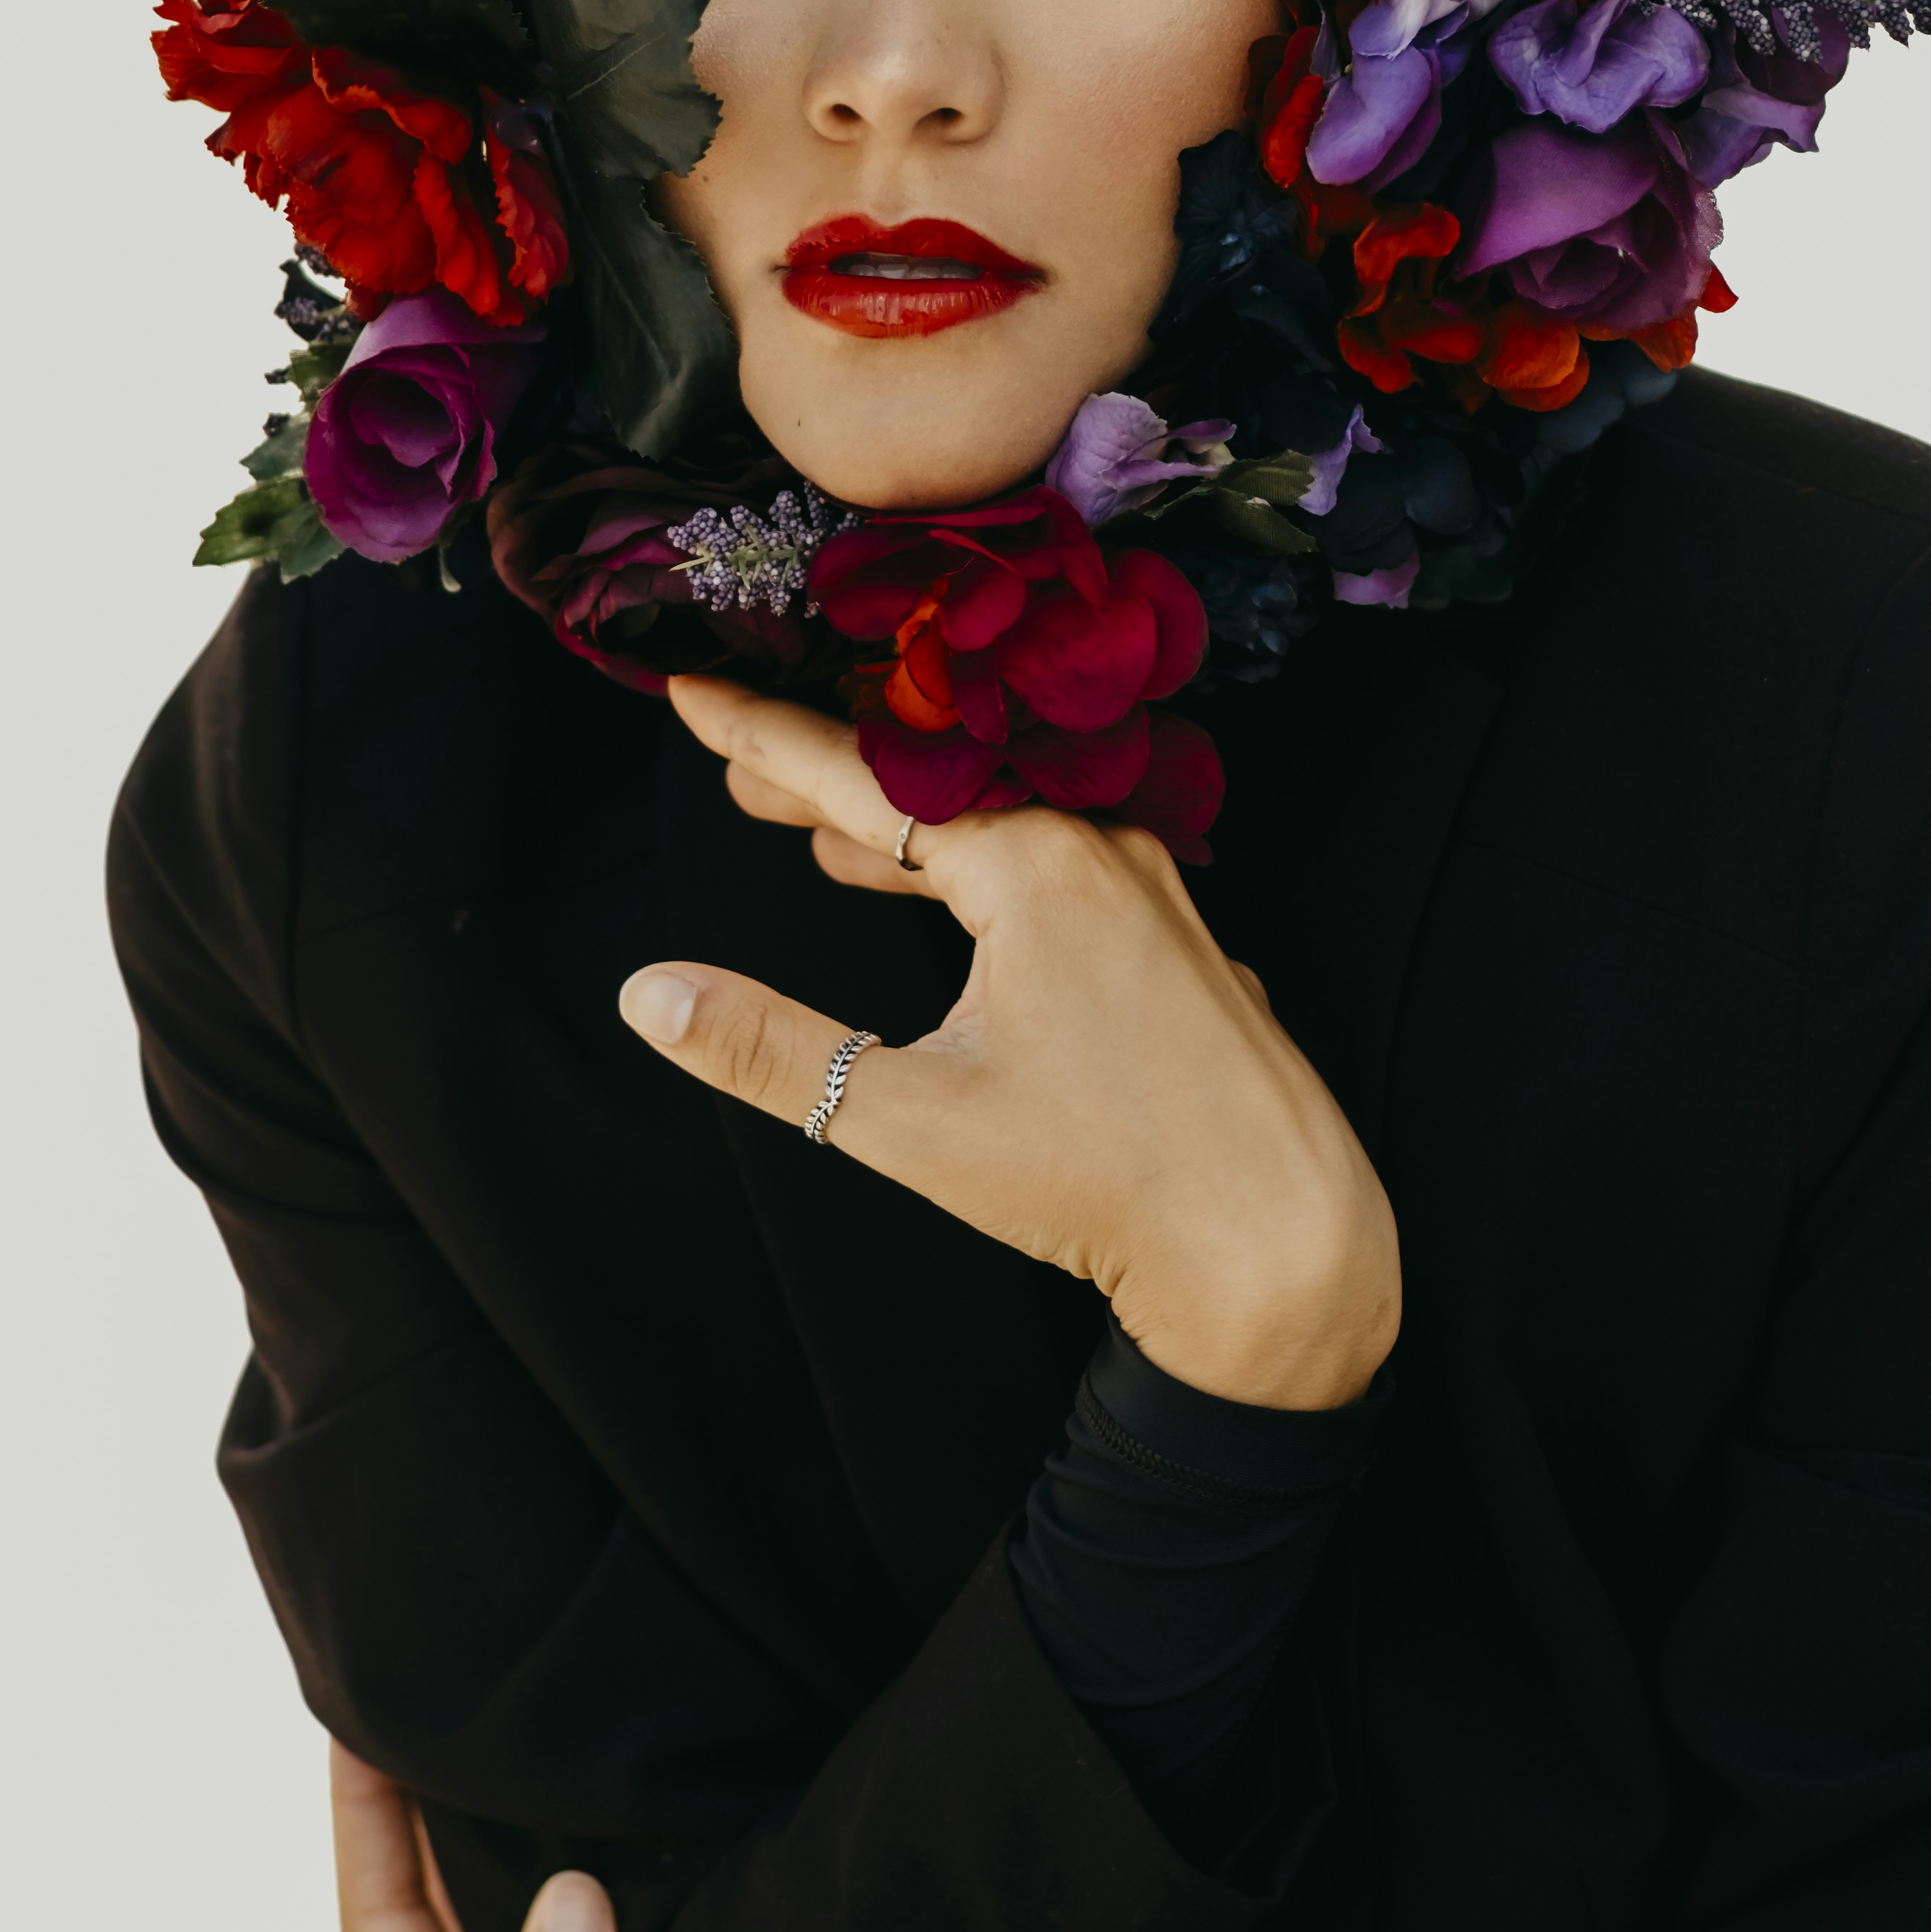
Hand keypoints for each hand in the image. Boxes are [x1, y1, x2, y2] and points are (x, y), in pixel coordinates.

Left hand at [330, 1739, 658, 1931]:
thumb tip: (569, 1887)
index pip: (382, 1926)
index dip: (362, 1820)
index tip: (350, 1717)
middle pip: (429, 1912)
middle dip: (415, 1804)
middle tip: (420, 1692)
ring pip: (500, 1928)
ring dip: (493, 1833)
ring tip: (501, 1733)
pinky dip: (573, 1880)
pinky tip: (610, 1832)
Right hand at [622, 676, 1400, 1410]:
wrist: (1282, 1244)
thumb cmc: (1104, 1186)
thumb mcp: (914, 1120)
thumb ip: (772, 1051)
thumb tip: (648, 995)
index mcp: (1034, 869)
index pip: (863, 778)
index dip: (762, 736)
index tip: (691, 686)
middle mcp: (1103, 853)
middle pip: (935, 788)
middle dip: (827, 779)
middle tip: (735, 769)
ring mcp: (1155, 894)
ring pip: (1003, 830)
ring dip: (906, 831)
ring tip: (817, 836)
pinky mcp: (1182, 944)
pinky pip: (1063, 869)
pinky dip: (984, 867)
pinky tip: (947, 896)